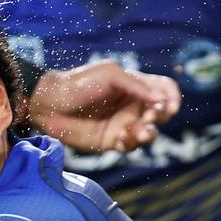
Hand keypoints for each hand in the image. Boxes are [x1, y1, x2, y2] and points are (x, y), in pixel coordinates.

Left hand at [27, 61, 180, 152]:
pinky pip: (131, 146)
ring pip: (150, 132)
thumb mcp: (109, 74)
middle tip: (149, 116)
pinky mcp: (111, 140)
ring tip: (141, 132)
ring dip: (150, 133)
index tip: (165, 103)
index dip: (171, 97)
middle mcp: (132, 105)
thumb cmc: (78, 83)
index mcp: (135, 86)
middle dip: (161, 115)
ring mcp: (123, 124)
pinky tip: (121, 137)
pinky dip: (131, 143)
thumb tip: (160, 99)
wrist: (49, 103)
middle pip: (162, 113)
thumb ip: (135, 84)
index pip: (165, 90)